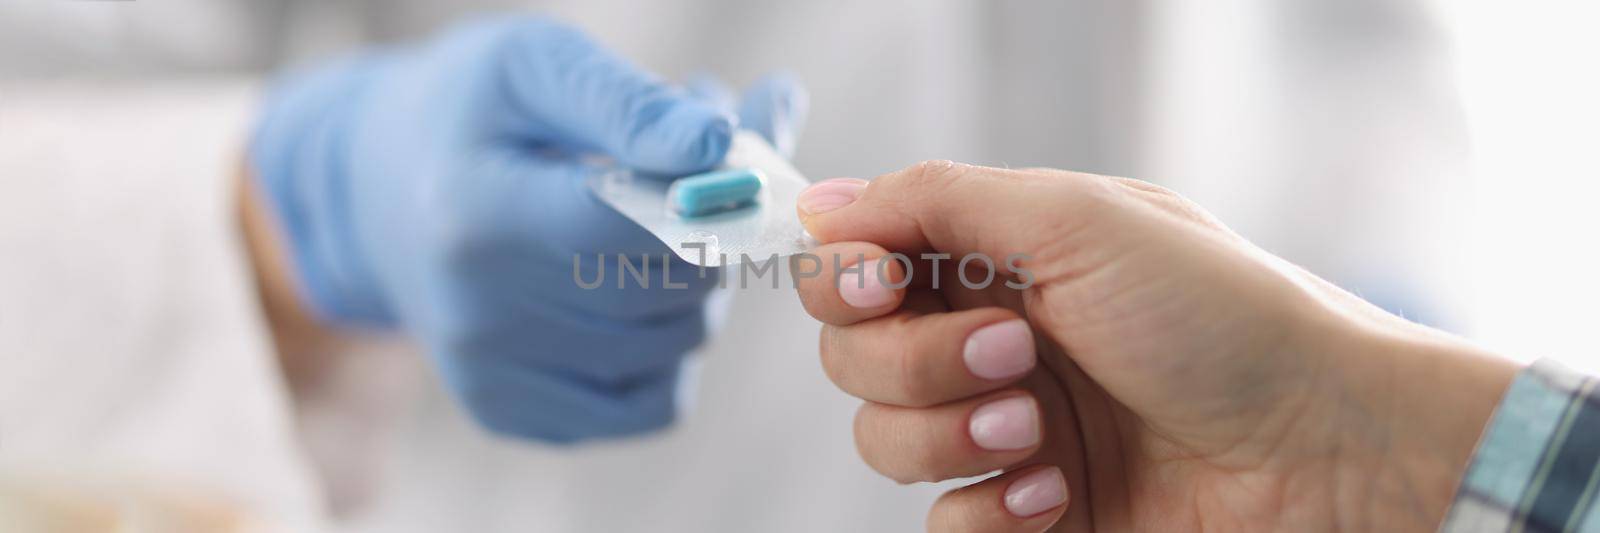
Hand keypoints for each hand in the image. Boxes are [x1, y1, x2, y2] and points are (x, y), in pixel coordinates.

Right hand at [248, 16, 806, 441]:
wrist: (377, 195)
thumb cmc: (471, 114)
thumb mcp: (533, 67)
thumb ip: (628, 101)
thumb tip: (718, 142)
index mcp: (476, 216)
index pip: (632, 226)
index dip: (708, 193)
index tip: (738, 155)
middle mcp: (476, 313)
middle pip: (667, 293)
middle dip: (715, 232)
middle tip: (706, 180)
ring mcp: (490, 375)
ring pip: (676, 349)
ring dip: (701, 288)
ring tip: (662, 228)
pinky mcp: (510, 415)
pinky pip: (654, 407)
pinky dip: (674, 353)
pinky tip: (638, 298)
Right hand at [792, 162, 1516, 530]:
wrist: (1322, 447)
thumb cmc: (1222, 318)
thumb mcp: (1076, 221)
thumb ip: (936, 202)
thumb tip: (820, 203)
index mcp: (995, 257)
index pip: (857, 265)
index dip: (847, 279)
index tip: (882, 286)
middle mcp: (987, 338)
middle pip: (853, 359)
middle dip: (915, 363)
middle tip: (1014, 353)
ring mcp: (1004, 428)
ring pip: (884, 442)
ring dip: (947, 436)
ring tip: (1041, 431)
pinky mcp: (1029, 510)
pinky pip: (943, 521)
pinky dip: (985, 510)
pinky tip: (1053, 494)